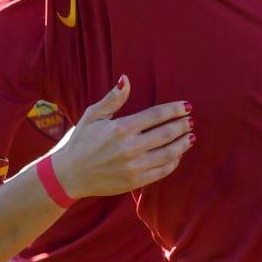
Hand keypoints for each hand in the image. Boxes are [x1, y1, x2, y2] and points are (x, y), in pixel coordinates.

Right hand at [49, 75, 194, 198]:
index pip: (156, 116)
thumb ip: (112, 99)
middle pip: (167, 134)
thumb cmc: (80, 141)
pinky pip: (162, 171)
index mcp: (120, 129)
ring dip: (183, 143)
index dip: (175, 110)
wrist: (70, 174)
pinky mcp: (135, 181)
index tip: (186, 106)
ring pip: (168, 153)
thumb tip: (125, 80)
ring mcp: (134, 166)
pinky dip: (174, 162)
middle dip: (183, 125)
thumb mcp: (92, 116)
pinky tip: (178, 154)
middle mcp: (129, 148)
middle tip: (191, 120)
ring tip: (191, 136)